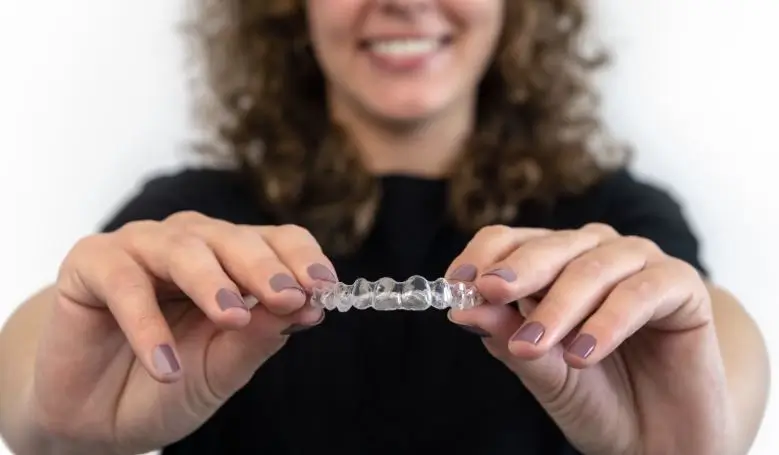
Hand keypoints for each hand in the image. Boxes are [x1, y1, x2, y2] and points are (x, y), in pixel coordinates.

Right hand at [30, 212, 334, 453]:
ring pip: (182, 248)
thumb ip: (258, 337)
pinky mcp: (91, 264)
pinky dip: (146, 325)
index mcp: (232, 262)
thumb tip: (306, 306)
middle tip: (287, 296)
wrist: (92, 418)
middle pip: (234, 238)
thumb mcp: (221, 370)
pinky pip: (123, 282)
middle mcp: (192, 245)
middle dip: (264, 268)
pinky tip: (166, 367)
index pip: (278, 242)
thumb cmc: (164, 386)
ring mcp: (141, 249)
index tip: (325, 288)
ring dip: (210, 282)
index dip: (302, 260)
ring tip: (231, 319)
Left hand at [446, 224, 730, 454]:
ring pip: (594, 266)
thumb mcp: (540, 370)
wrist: (654, 442)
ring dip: (560, 306)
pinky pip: (642, 292)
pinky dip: (609, 321)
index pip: (510, 241)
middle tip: (490, 293)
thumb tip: (462, 307)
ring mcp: (641, 266)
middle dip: (518, 271)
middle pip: (552, 245)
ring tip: (535, 347)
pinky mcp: (683, 288)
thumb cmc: (595, 400)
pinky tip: (584, 353)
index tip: (455, 284)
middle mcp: (596, 255)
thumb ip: (506, 335)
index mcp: (554, 266)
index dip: (482, 256)